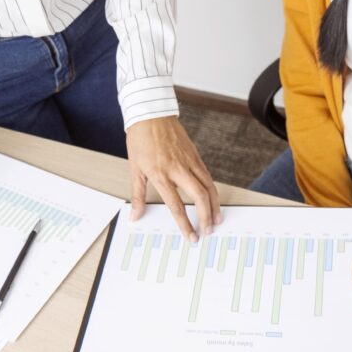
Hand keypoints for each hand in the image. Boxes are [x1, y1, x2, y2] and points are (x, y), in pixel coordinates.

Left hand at [127, 116, 221, 241]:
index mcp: (160, 174)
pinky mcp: (195, 154)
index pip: (176, 205)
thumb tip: (135, 216)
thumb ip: (137, 195)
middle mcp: (177, 168)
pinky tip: (213, 199)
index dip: (185, 224)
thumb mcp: (135, 169)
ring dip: (214, 205)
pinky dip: (212, 190)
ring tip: (216, 219)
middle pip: (198, 196)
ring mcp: (189, 160)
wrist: (151, 114)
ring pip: (208, 186)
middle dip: (205, 217)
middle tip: (208, 231)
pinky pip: (207, 175)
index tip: (191, 237)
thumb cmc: (140, 140)